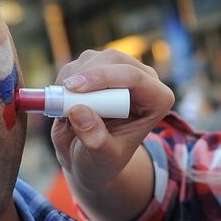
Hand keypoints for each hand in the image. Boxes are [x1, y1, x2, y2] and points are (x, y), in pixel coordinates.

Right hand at [50, 49, 175, 195]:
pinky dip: (65, 80)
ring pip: (93, 59)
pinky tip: (64, 104)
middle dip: (85, 76)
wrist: (88, 160)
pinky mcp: (98, 69)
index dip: (103, 77)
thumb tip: (78, 111)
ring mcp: (120, 72)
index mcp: (157, 100)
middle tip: (63, 97)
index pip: (134, 77)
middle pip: (113, 60)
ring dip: (72, 79)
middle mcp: (143, 80)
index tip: (74, 88)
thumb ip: (95, 139)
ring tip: (65, 111)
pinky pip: (78, 64)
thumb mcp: (103, 158)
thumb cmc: (103, 161)